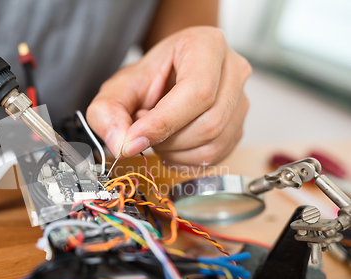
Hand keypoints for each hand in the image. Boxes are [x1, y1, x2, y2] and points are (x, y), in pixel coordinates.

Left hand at [87, 26, 251, 165]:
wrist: (166, 79)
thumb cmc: (148, 79)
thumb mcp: (117, 90)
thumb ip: (108, 113)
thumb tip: (123, 144)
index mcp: (206, 46)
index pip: (197, 91)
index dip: (163, 123)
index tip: (134, 140)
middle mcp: (233, 71)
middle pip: (210, 123)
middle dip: (168, 140)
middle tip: (143, 132)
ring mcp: (241, 100)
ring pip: (214, 144)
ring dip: (175, 152)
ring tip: (156, 135)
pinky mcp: (239, 127)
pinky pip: (216, 157)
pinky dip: (185, 160)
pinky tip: (170, 144)